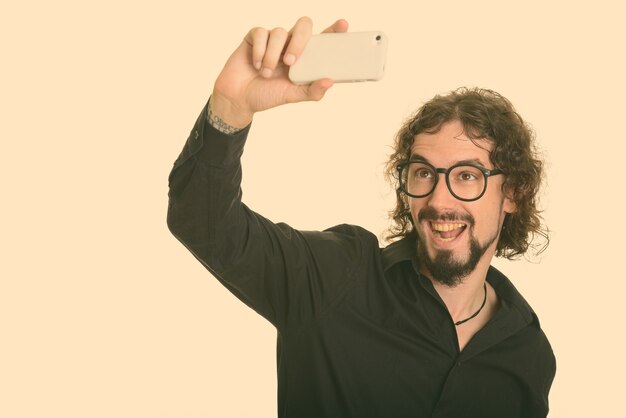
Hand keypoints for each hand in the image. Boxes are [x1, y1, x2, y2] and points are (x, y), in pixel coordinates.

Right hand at [211, 17, 348, 127]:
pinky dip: (259, 51)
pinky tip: (256, 65)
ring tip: (266, 73)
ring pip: (278, 32)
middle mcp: (290, 44)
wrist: (239, 98)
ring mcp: (273, 40)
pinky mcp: (255, 37)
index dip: (334, 30)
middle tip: (290, 62)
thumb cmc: (267, 95)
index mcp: (304, 57)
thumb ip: (312, 91)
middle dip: (299, 41)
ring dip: (272, 55)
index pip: (322, 39)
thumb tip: (330, 81)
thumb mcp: (292, 96)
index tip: (343, 25)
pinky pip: (261, 33)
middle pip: (303, 25)